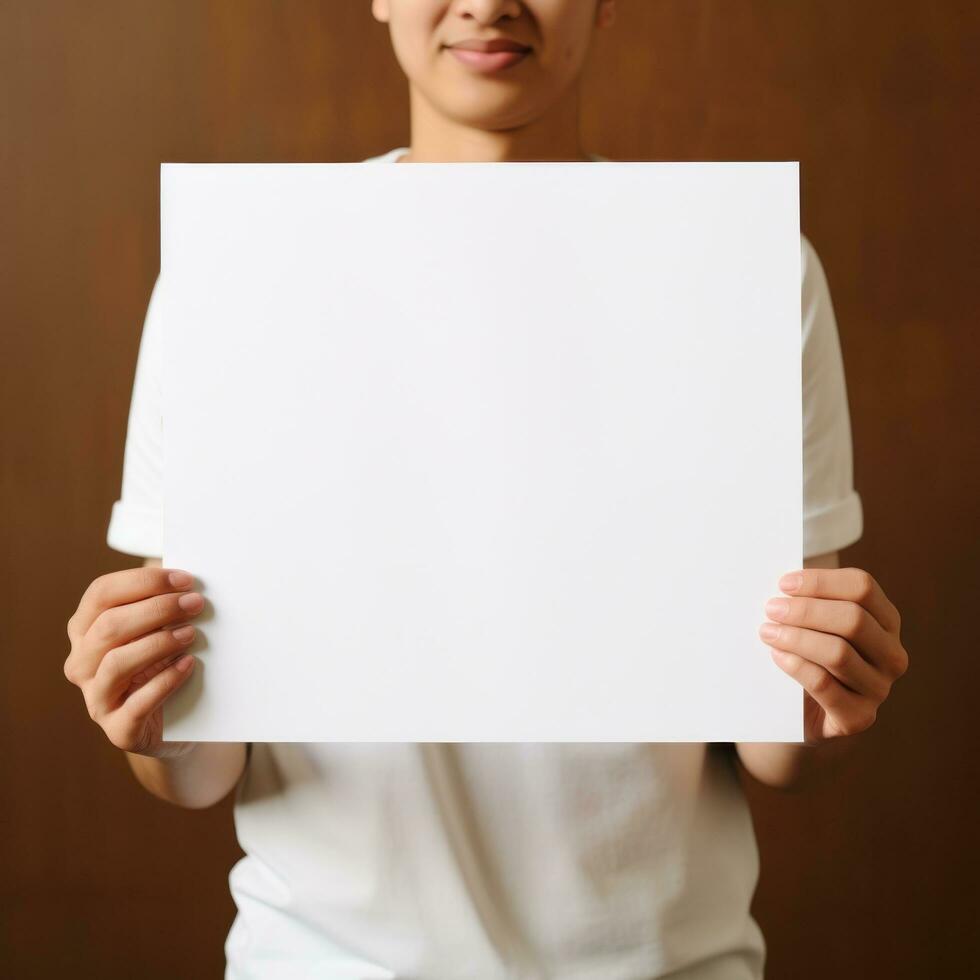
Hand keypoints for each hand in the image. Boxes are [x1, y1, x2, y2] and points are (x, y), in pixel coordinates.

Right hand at [64, 567, 204, 757]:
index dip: (143, 581)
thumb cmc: (164, 662)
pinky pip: (137, 704)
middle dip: (157, 609)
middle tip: (195, 604)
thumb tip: (187, 578)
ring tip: (191, 634)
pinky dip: (165, 681)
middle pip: (109, 625)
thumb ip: (163, 601)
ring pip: (116, 663)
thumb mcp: (159, 628)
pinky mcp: (118, 729)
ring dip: (158, 643)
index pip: (101, 593)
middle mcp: (82, 663)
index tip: (184, 579)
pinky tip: (188, 665)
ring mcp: (96, 698)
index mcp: (85, 629)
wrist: (177, 723)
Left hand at [758, 567, 907, 744]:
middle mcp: (891, 654)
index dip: (821, 581)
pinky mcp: (858, 717)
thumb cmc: (809, 657)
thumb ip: (809, 602)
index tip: (784, 584)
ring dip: (797, 638)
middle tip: (771, 609)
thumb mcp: (817, 626)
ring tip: (767, 632)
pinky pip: (824, 684)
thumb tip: (784, 585)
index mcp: (886, 622)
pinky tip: (777, 656)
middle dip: (806, 610)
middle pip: (853, 619)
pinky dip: (797, 666)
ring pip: (838, 653)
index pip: (863, 588)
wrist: (804, 714)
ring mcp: (879, 688)